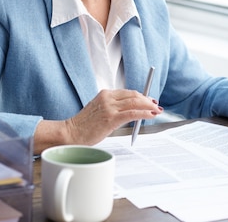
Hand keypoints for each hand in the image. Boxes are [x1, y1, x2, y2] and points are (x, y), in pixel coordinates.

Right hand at [34, 89, 161, 153]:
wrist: (70, 134)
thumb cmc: (83, 126)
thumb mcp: (99, 111)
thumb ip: (112, 108)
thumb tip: (130, 112)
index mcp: (104, 94)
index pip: (128, 92)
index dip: (141, 96)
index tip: (149, 101)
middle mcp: (107, 98)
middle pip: (134, 95)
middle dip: (148, 100)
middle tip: (155, 105)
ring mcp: (109, 107)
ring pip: (135, 102)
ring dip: (149, 106)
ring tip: (156, 110)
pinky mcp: (111, 118)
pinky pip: (132, 113)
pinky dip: (144, 113)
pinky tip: (151, 114)